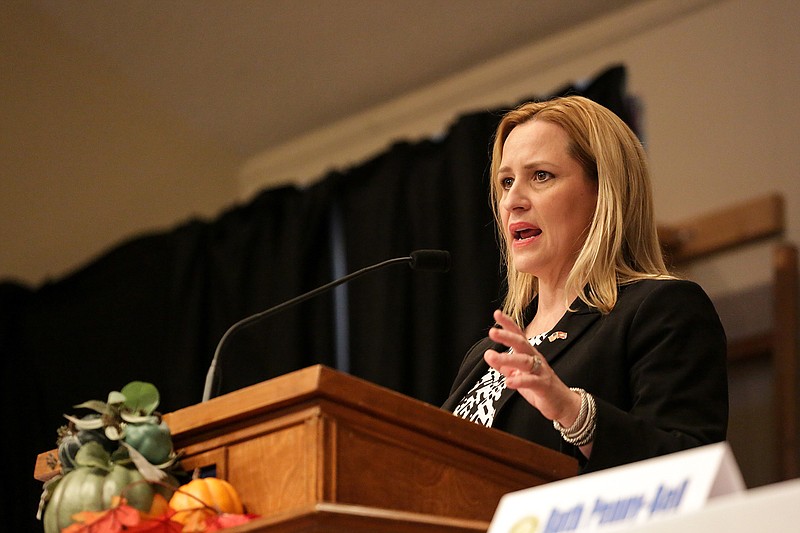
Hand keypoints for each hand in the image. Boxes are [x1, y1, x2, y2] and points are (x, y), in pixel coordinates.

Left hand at [484, 310, 580, 425]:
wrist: (562, 403)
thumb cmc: (539, 386)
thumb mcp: (518, 375)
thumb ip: (505, 366)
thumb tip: (489, 356)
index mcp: (528, 354)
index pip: (518, 335)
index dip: (508, 324)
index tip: (497, 313)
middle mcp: (535, 358)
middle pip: (521, 343)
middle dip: (507, 336)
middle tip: (492, 331)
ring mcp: (541, 371)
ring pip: (524, 361)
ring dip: (507, 358)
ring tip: (490, 356)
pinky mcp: (544, 385)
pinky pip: (532, 381)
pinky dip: (519, 381)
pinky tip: (508, 381)